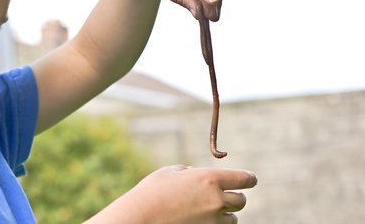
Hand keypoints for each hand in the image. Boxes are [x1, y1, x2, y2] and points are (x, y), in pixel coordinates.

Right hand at [129, 165, 256, 223]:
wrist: (140, 218)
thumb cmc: (152, 192)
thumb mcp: (171, 172)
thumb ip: (190, 171)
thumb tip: (196, 172)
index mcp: (210, 179)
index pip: (244, 179)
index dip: (249, 179)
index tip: (249, 180)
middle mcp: (216, 200)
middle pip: (241, 201)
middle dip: (235, 197)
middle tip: (225, 195)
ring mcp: (213, 220)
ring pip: (233, 218)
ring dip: (225, 213)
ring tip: (207, 209)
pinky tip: (203, 219)